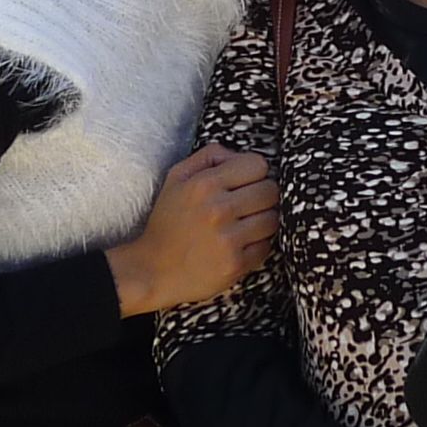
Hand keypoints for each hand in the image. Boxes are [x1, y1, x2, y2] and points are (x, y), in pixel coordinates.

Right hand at [108, 145, 279, 315]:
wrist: (153, 271)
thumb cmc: (168, 223)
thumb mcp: (176, 179)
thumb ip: (208, 156)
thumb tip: (237, 155)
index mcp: (203, 184)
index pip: (258, 164)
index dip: (254, 173)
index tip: (245, 184)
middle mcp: (217, 209)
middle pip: (271, 191)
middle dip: (262, 197)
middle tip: (246, 207)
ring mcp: (228, 238)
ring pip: (273, 219)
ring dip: (263, 222)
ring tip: (244, 226)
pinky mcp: (235, 264)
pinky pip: (267, 246)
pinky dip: (257, 246)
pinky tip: (240, 245)